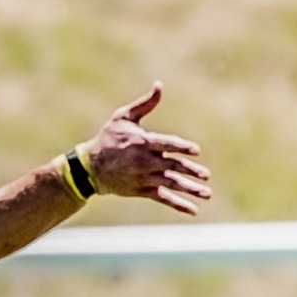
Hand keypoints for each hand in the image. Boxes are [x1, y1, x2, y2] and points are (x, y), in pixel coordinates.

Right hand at [77, 84, 210, 216]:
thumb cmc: (108, 138)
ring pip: (171, 184)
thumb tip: (159, 86)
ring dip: (189, 189)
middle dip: (190, 171)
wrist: (90, 168)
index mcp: (143, 143)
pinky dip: (178, 205)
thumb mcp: (123, 117)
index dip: (181, 147)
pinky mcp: (143, 191)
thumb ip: (145, 104)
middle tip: (206, 176)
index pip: (166, 145)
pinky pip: (163, 198)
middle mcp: (145, 162)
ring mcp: (144, 178)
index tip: (196, 151)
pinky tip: (193, 210)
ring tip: (206, 194)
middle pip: (172, 167)